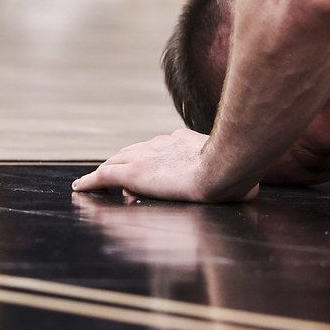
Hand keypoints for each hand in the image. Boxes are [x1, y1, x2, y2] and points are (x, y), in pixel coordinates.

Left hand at [71, 128, 259, 202]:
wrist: (225, 167)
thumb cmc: (238, 172)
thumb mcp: (238, 172)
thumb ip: (237, 176)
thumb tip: (250, 187)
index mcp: (185, 141)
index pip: (160, 148)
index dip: (151, 159)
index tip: (152, 173)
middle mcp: (163, 143)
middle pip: (135, 151)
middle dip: (124, 162)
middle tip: (117, 176)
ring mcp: (146, 156)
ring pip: (117, 161)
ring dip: (106, 172)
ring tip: (94, 182)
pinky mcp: (133, 172)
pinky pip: (103, 176)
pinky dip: (89, 182)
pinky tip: (79, 188)